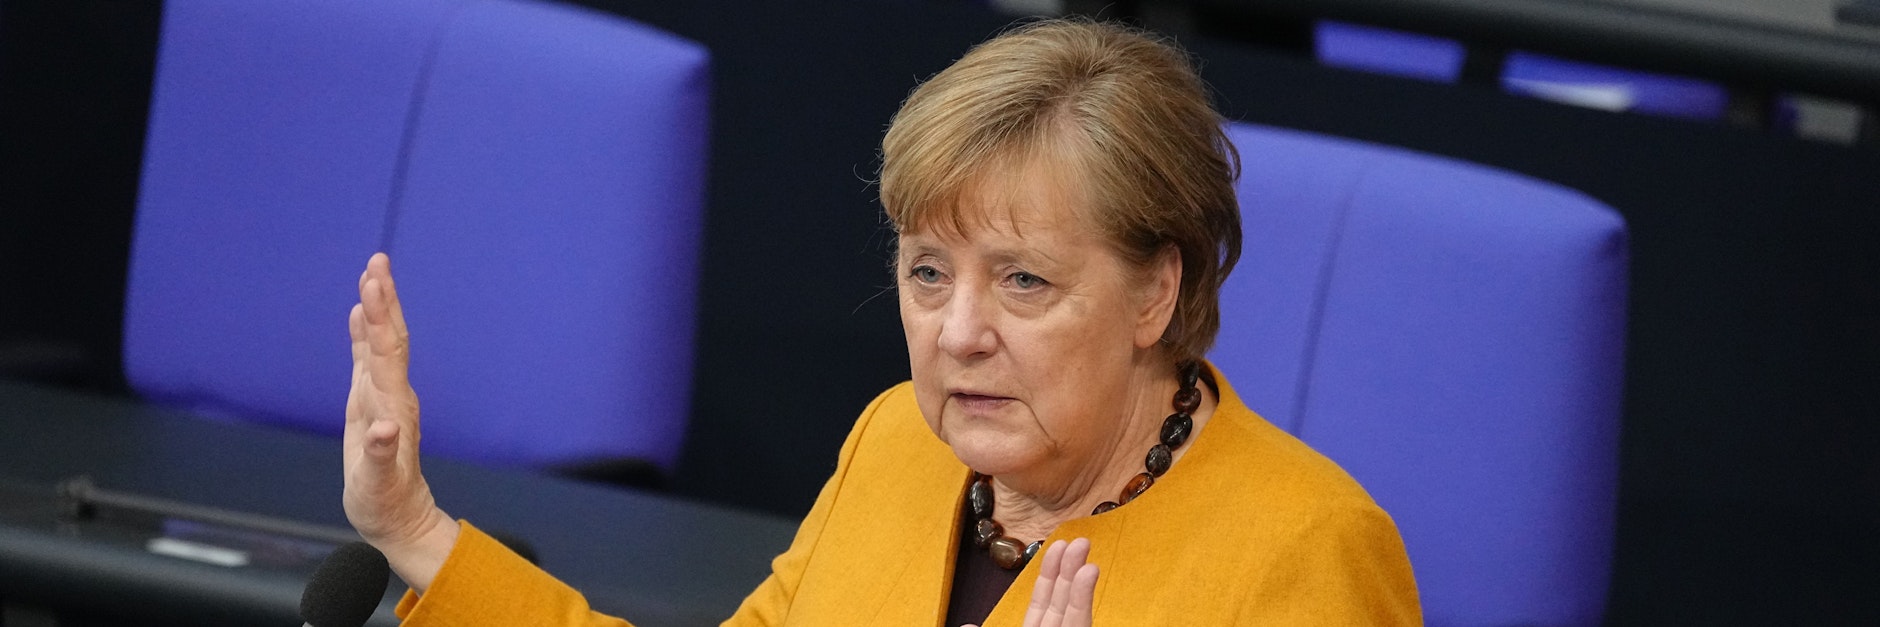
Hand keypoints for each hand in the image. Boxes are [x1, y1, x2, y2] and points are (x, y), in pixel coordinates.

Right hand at [344, 253, 457, 591]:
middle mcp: (390, 393)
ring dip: (375, 307)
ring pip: (379, 343)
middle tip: (377, 260)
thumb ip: (379, 456)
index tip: (373, 283)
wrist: (397, 516)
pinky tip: (356, 311)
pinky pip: (366, 359)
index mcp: (391, 405)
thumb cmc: (383, 502)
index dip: (378, 317)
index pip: (386, 351)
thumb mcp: (377, 483)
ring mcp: (382, 396)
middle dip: (382, 298)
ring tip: (371, 272)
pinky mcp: (371, 403)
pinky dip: (361, 332)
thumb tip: (383, 430)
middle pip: (387, 337)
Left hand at [967, 538, 1099, 626]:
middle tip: (1079, 540)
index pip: (1042, 602)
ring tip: (1084, 547)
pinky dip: (1083, 597)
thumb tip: (966, 626)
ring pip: (1075, 610)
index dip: (1048, 574)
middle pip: (1061, 601)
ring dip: (1080, 578)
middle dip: (1069, 569)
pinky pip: (1079, 622)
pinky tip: (1088, 572)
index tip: (1056, 546)